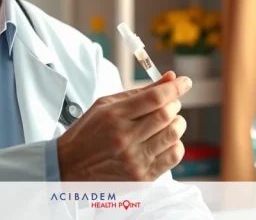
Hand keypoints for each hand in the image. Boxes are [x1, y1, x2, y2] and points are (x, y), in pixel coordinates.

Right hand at [56, 71, 191, 180]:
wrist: (69, 167)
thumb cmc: (88, 132)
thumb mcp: (106, 105)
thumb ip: (140, 92)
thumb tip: (170, 78)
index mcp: (114, 116)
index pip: (154, 98)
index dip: (175, 88)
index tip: (185, 82)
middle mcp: (125, 138)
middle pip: (166, 115)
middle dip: (174, 105)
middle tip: (170, 103)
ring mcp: (134, 160)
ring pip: (173, 135)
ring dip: (177, 123)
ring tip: (168, 122)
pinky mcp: (141, 177)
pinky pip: (173, 157)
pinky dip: (175, 144)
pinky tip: (164, 140)